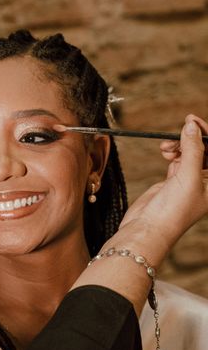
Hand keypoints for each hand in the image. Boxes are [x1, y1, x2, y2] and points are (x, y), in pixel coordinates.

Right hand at [117, 115, 207, 258]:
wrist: (147, 229)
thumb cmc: (173, 212)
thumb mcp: (187, 177)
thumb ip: (192, 149)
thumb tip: (191, 125)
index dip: (207, 134)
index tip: (192, 120)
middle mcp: (206, 181)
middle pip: (205, 150)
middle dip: (193, 138)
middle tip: (179, 129)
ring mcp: (190, 181)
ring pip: (190, 153)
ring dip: (179, 144)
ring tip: (166, 147)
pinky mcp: (173, 182)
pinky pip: (178, 159)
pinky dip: (172, 152)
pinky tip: (164, 152)